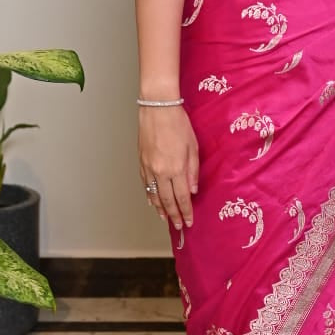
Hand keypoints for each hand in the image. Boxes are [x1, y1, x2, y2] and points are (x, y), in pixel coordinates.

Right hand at [138, 106, 198, 229]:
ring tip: (165, 218)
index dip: (186, 211)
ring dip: (160, 208)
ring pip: (154, 194)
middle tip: (178, 225)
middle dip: (174, 215)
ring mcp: (149, 167)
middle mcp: (161, 171)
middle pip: (167, 200)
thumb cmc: (178, 123)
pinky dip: (149, 195)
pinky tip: (152, 201)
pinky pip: (145, 184)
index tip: (188, 221)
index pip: (182, 197)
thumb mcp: (193, 147)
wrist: (157, 108)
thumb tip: (193, 189)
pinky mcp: (141, 162)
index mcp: (176, 168)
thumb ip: (193, 170)